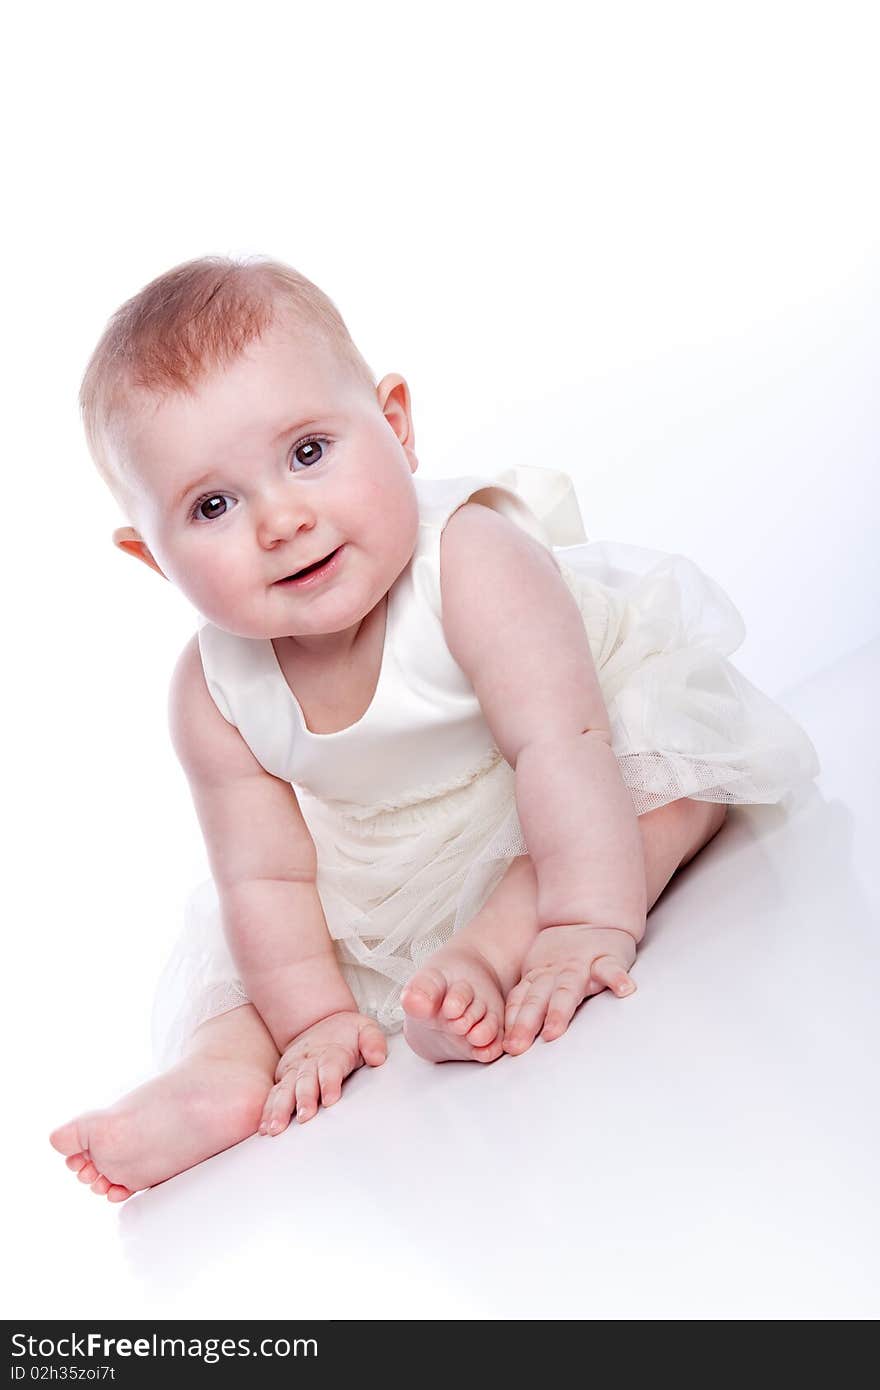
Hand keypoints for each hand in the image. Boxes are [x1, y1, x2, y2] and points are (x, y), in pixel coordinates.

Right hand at [258, 1011, 386, 1134]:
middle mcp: (309, 1061)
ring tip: (276, 1128)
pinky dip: (267, 1110)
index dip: (329, 1082)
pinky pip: (273, 1095)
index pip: (330, 1067)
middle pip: (305, 1080)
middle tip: (305, 1117)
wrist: (321, 1022)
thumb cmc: (347, 1033)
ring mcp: (293, 1069)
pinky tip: (264, 1127)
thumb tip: (377, 1057)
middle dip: (304, 1099)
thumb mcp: (365, 1029)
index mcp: (331, 1051)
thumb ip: (373, 1041)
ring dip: (280, 1109)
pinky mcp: (283, 1077)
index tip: (330, 1099)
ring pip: (285, 1089)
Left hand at [503, 924, 637, 1054]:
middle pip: (538, 998)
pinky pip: (612, 970)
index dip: (512, 1021)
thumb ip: (526, 998)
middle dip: (526, 1022)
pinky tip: (624, 990)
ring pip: (568, 989)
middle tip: (516, 1046)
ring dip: (559, 1010)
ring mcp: (582, 965)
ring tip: (553, 1030)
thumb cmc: (564, 954)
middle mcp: (556, 973)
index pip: (521, 999)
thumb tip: (508, 1036)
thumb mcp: (540, 970)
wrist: (591, 916)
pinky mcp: (608, 958)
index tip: (505, 1046)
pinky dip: (617, 979)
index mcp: (539, 976)